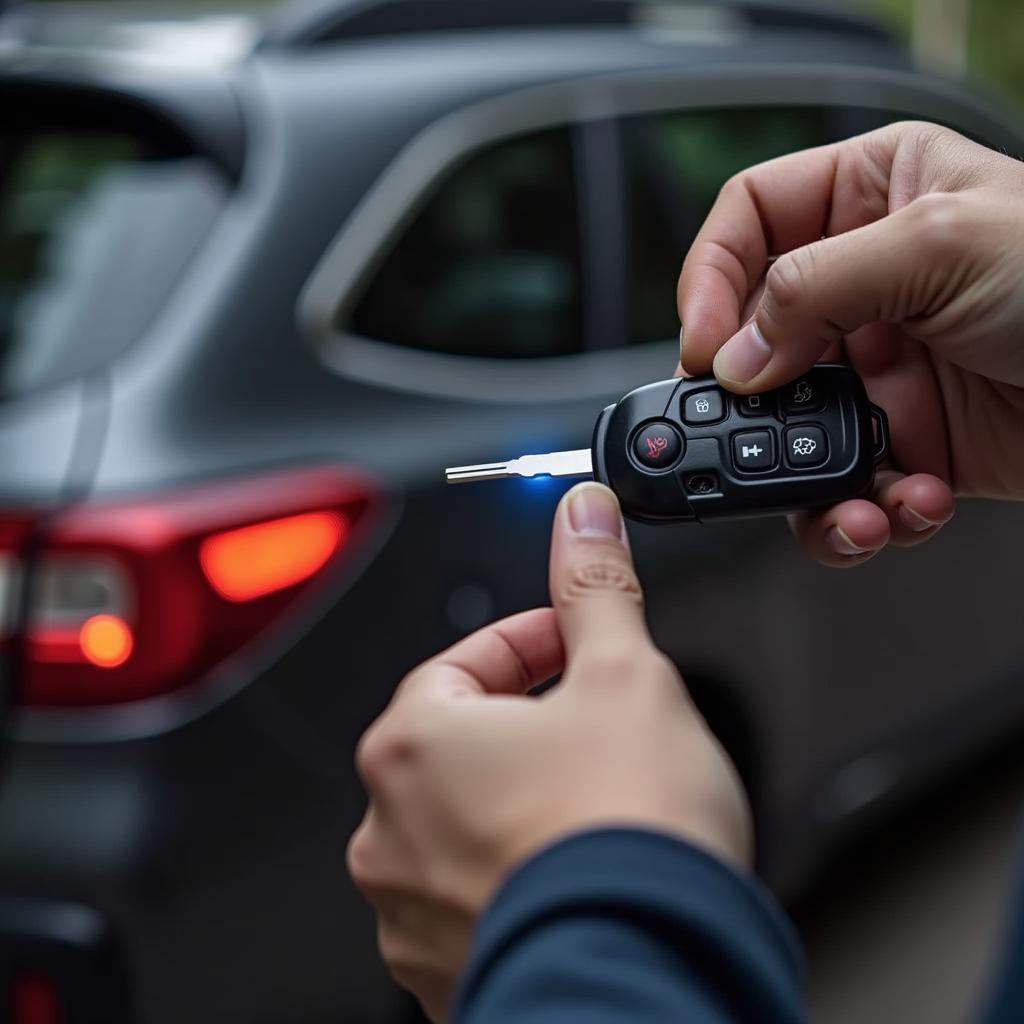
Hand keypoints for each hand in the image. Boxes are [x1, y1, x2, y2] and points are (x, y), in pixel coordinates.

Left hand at [347, 483, 749, 1021]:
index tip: (577, 643)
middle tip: (600, 722)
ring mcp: (411, 909)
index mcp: (414, 744)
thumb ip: (593, 588)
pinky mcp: (448, 970)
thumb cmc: (627, 838)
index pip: (468, 660)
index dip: (535, 641)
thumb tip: (583, 516)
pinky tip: (580, 869)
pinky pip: (479, 893)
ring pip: (470, 821)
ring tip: (598, 803)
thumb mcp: (625, 676)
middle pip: (466, 740)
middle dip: (534, 720)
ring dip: (527, 798)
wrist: (650, 972)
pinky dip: (522, 871)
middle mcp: (390, 830)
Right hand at [677, 120, 1023, 565]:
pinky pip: (846, 487)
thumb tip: (737, 355)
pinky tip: (905, 504)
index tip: (703, 345)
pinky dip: (864, 513)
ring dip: (806, 481)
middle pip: (754, 339)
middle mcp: (865, 286)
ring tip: (845, 499)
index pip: (751, 222)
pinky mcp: (905, 440)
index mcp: (872, 199)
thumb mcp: (942, 243)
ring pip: (790, 432)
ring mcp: (881, 369)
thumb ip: (814, 289)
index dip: (709, 278)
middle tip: (743, 438)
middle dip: (748, 403)